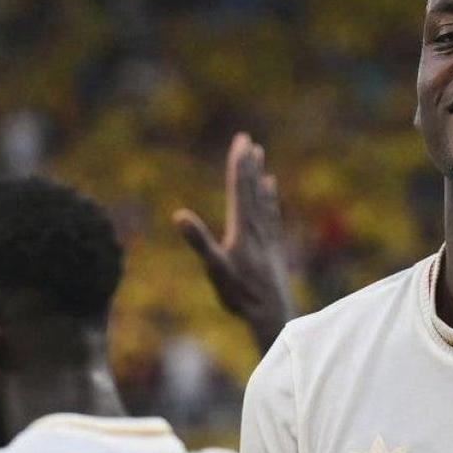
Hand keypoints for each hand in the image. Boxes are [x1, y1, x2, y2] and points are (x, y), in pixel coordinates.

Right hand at [174, 132, 294, 349]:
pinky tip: (271, 189)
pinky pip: (271, 214)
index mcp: (242, 228)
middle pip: (253, 189)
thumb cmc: (240, 293)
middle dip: (249, 164)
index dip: (239, 165)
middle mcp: (257, 228)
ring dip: (260, 176)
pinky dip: (270, 197)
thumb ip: (198, 240)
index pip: (240, 189)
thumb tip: (178, 215)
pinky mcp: (274, 247)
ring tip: (261, 155)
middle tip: (248, 140)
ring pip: (264, 198)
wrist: (272, 312)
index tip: (240, 141)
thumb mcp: (214, 268)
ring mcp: (267, 237)